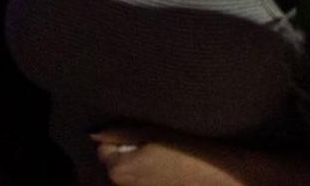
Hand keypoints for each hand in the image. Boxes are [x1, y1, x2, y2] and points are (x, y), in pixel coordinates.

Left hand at [92, 128, 244, 185]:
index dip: (120, 135)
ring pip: (131, 169)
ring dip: (140, 158)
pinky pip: (144, 178)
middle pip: (117, 160)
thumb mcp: (152, 132)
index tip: (138, 128)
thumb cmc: (185, 150)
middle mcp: (123, 185)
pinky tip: (169, 163)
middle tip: (151, 137)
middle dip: (127, 148)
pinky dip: (151, 169)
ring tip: (162, 149)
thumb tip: (95, 133)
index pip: (104, 147)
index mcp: (119, 169)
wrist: (215, 175)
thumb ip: (121, 132)